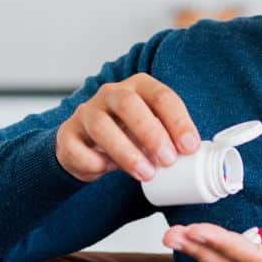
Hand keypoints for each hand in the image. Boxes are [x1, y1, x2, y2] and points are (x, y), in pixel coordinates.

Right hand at [54, 73, 200, 183]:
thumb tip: (195, 156)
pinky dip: (95, 163)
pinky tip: (107, 171)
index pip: (161, 96)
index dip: (178, 121)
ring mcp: (86, 112)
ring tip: (146, 174)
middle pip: (129, 104)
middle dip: (151, 133)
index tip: (189, 147)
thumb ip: (170, 138)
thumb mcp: (151, 130)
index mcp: (138, 87)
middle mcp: (110, 93)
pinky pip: (78, 148)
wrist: (85, 146)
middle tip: (168, 160)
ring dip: (126, 152)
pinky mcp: (67, 135)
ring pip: (101, 125)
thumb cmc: (127, 135)